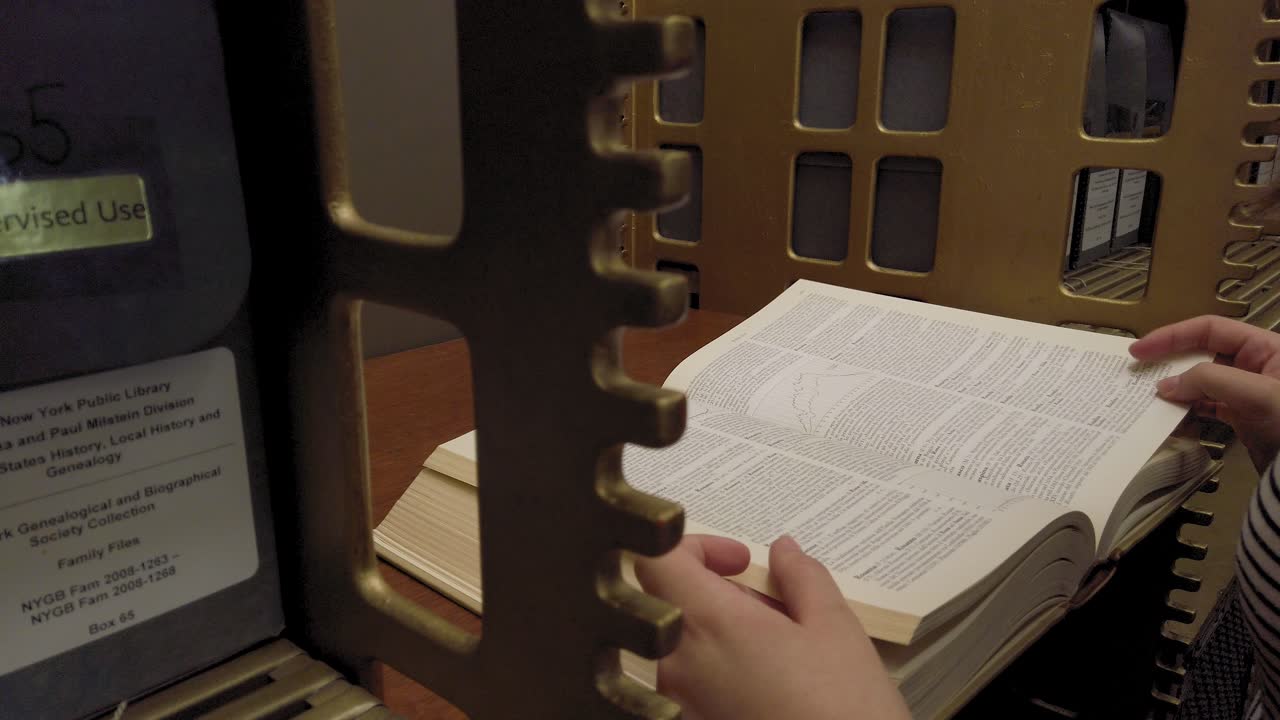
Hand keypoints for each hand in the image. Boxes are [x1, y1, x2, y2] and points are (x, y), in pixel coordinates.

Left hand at [633, 534, 908, 719]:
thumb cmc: (844, 711)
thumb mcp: (835, 627)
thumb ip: (802, 576)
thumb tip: (784, 551)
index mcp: (708, 625)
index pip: (657, 560)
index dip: (695, 546)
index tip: (739, 559)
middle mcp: (678, 665)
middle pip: (674, 601)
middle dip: (723, 592)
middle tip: (777, 608)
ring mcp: (680, 702)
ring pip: (685, 643)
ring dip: (725, 632)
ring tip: (782, 652)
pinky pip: (693, 682)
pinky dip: (723, 669)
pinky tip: (770, 685)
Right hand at [1130, 315, 1279, 471]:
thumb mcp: (1255, 394)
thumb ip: (1208, 381)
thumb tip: (1166, 385)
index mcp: (1265, 347)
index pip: (1209, 329)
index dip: (1172, 335)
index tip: (1141, 349)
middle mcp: (1255, 365)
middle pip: (1201, 353)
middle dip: (1170, 362)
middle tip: (1140, 371)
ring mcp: (1247, 392)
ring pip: (1201, 381)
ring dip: (1176, 388)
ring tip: (1152, 395)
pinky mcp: (1243, 416)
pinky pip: (1207, 406)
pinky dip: (1187, 410)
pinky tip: (1173, 415)